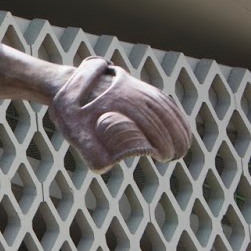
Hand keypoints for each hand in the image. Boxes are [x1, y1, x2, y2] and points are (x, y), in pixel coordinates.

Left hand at [47, 57, 191, 171]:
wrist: (65, 84)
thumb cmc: (70, 112)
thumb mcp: (74, 132)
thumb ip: (89, 150)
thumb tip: (105, 167)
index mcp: (119, 101)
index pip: (147, 121)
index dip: (159, 139)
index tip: (165, 155)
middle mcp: (131, 91)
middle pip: (160, 113)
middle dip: (173, 134)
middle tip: (178, 154)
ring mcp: (135, 87)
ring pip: (164, 105)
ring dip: (177, 124)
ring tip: (185, 144)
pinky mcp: (137, 87)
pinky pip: (161, 98)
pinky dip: (174, 111)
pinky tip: (181, 124)